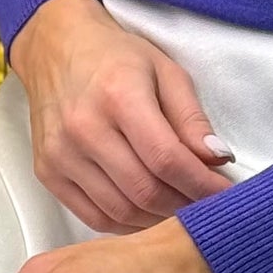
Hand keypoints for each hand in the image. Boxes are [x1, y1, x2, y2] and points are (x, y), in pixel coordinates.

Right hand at [6, 0, 236, 231]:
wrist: (56, 48)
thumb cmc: (116, 56)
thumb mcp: (166, 71)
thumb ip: (192, 118)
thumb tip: (218, 160)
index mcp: (119, 96)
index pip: (167, 158)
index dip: (202, 184)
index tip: (225, 194)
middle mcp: (84, 128)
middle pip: (145, 191)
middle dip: (184, 206)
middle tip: (206, 205)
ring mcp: (60, 154)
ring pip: (120, 211)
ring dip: (158, 220)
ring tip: (180, 209)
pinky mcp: (47, 172)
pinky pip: (93, 217)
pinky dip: (127, 224)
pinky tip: (147, 213)